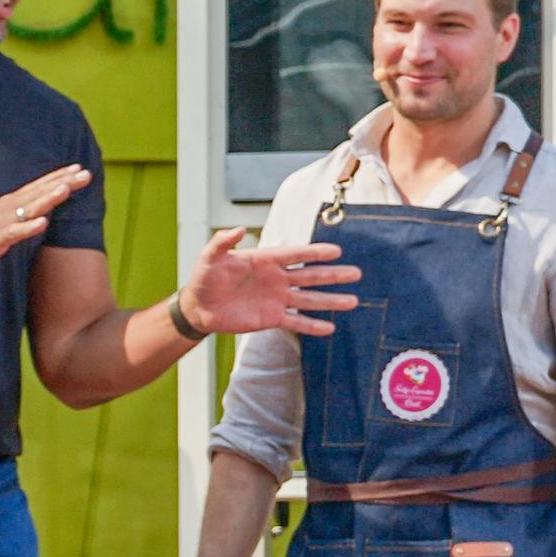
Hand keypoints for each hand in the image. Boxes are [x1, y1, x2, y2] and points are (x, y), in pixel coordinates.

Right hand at [0, 165, 91, 275]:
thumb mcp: (4, 219)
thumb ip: (22, 212)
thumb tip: (41, 208)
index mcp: (12, 203)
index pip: (40, 186)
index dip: (60, 177)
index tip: (79, 168)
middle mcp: (9, 207)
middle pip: (40, 192)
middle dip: (63, 182)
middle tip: (84, 172)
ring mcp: (2, 222)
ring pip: (30, 208)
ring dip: (47, 198)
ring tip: (66, 188)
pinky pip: (14, 233)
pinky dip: (28, 227)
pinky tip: (42, 223)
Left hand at [177, 227, 361, 336]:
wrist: (199, 307)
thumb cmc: (204, 278)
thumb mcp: (209, 257)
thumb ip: (223, 242)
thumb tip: (240, 229)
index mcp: (266, 260)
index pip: (296, 254)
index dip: (315, 253)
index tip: (337, 251)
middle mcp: (277, 279)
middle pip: (311, 276)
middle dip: (333, 275)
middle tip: (356, 273)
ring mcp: (277, 299)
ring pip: (309, 300)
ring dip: (331, 301)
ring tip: (353, 301)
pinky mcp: (272, 318)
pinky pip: (296, 322)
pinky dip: (312, 326)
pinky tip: (330, 327)